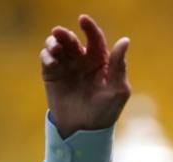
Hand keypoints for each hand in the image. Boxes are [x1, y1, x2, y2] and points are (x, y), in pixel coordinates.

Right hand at [40, 14, 130, 137]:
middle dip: (66, 35)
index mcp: (101, 62)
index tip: (83, 20)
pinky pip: (47, 58)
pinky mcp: (52, 74)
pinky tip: (52, 62)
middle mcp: (83, 60)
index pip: (95, 39)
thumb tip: (124, 40)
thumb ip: (119, 66)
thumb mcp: (117, 90)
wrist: (84, 130)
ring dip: (54, 42)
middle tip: (60, 34)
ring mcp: (67, 66)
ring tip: (55, 49)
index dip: (90, 28)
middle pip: (73, 40)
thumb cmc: (106, 112)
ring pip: (58, 45)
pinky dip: (47, 56)